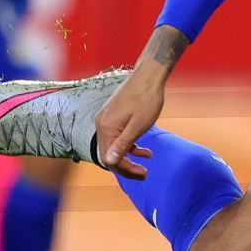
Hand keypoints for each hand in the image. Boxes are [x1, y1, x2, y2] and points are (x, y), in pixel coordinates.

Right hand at [95, 65, 166, 179]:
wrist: (149, 75)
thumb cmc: (146, 99)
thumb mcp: (138, 126)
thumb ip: (122, 145)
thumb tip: (108, 162)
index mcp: (106, 127)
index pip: (110, 158)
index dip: (126, 170)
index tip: (143, 175)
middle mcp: (101, 124)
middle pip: (110, 154)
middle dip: (127, 166)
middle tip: (145, 173)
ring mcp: (106, 118)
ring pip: (114, 146)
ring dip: (129, 156)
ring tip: (146, 162)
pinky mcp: (113, 115)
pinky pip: (118, 136)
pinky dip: (129, 145)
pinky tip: (144, 150)